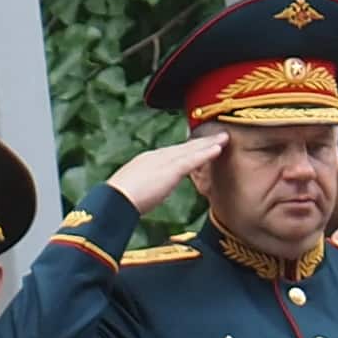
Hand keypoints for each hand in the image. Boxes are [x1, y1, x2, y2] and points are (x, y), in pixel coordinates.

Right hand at [108, 133, 225, 214]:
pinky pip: (192, 159)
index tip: (196, 146)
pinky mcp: (171, 169)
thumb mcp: (130, 193)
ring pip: (190, 150)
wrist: (113, 200)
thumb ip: (140, 192)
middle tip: (217, 136)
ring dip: (208, 144)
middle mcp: (155, 157)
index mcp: (145, 162)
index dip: (185, 149)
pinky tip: (219, 148)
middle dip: (200, 142)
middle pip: (183, 148)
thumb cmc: (116, 202)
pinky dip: (206, 153)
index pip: (170, 153)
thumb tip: (141, 198)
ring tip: (224, 138)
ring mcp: (163, 162)